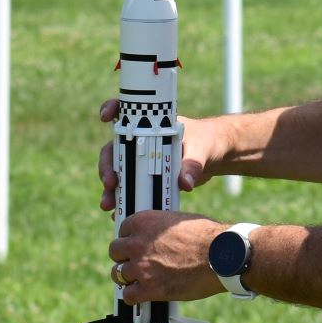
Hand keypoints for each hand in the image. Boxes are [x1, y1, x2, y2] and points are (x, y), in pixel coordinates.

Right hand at [94, 101, 226, 212]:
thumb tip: (185, 184)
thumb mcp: (202, 150)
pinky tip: (118, 213)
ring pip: (117, 173)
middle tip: (110, 184)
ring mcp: (141, 160)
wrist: (216, 157)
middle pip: (113, 150)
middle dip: (106, 167)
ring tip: (107, 206)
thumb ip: (193, 165)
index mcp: (151, 125)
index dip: (110, 109)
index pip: (124, 111)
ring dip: (109, 189)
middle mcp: (140, 141)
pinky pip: (129, 189)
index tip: (104, 117)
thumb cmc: (208, 143)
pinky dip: (123, 201)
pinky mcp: (147, 178)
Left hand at [109, 210, 223, 303]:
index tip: (135, 245)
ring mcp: (141, 267)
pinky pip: (128, 295)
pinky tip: (141, 294)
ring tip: (138, 279)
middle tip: (135, 262)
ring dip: (127, 277)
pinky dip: (133, 296)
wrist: (222, 256)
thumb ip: (161, 227)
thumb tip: (160, 234)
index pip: (122, 230)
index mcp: (144, 222)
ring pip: (118, 274)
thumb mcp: (179, 220)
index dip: (130, 239)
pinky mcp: (149, 288)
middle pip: (115, 251)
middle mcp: (138, 243)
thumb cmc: (208, 237)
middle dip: (125, 257)